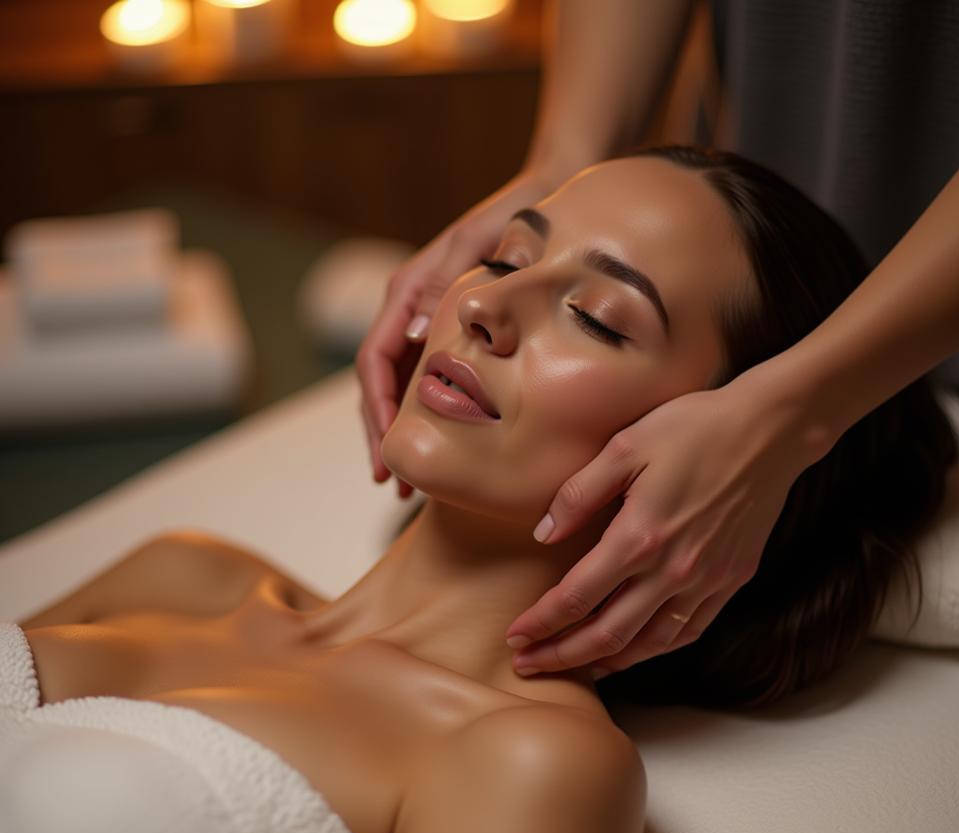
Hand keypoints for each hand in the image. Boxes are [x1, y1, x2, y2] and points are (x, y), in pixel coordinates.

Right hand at [356, 165, 568, 499]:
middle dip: (380, 432)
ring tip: (401, 477)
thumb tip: (411, 337)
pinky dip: (420, 412)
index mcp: (408, 290)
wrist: (547, 191)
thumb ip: (444, 288)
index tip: (387, 451)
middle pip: (378, 381)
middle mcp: (408, 305)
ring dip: (395, 428)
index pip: (375, 361)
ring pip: (396, 384)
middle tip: (389, 480)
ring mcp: (425, 316)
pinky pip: (421, 376)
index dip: (378, 410)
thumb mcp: (482, 247)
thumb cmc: (519, 218)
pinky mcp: (446, 324)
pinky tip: (433, 439)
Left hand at [504, 376, 819, 677]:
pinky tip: (636, 649)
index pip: (576, 598)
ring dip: (608, 661)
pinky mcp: (732, 580)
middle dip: (563, 656)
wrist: (772, 430)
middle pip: (607, 634)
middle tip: (530, 665)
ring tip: (578, 667)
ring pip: (649, 643)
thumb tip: (544, 535)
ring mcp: (707, 580)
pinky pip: (689, 630)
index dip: (541, 623)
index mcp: (639, 537)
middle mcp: (673, 570)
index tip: (516, 637)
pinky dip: (656, 648)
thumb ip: (579, 494)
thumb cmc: (695, 427)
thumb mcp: (625, 446)